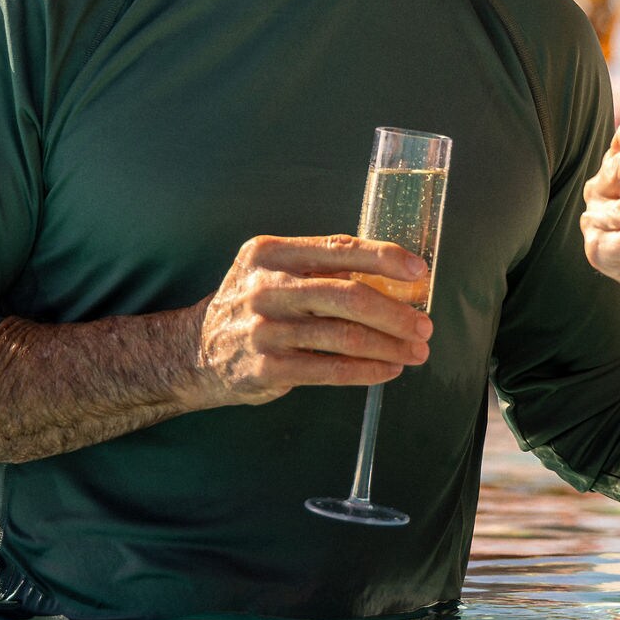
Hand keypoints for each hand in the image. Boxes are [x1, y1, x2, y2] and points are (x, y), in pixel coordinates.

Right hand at [190, 234, 433, 408]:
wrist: (195, 352)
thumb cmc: (252, 305)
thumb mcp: (273, 272)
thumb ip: (321, 269)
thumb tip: (393, 279)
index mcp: (271, 254)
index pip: (338, 248)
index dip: (384, 258)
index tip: (419, 272)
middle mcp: (266, 288)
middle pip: (348, 296)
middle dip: (396, 313)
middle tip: (425, 326)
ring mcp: (265, 330)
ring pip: (344, 336)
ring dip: (390, 346)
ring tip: (416, 352)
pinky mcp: (267, 368)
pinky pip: (330, 370)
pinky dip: (367, 371)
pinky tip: (389, 370)